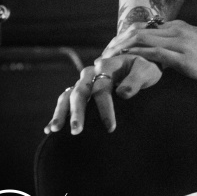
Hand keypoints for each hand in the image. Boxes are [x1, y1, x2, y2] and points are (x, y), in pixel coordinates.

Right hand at [44, 53, 161, 134]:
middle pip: (80, 91)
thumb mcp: (146, 71)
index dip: (105, 108)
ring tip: (55, 130)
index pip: (102, 88)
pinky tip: (50, 131)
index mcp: (107, 66)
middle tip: (77, 131)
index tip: (110, 127)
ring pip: (68, 95)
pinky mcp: (82, 90)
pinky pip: (65, 100)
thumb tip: (122, 93)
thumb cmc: (145, 69)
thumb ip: (136, 80)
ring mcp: (84, 82)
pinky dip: (58, 113)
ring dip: (62, 112)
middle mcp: (92, 73)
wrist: (140, 64)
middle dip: (77, 112)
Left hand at [106, 19, 196, 84]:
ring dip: (122, 50)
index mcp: (179, 26)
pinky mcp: (184, 60)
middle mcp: (177, 31)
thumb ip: (180, 40)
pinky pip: (156, 56)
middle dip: (118, 42)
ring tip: (108, 59)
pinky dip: (138, 58)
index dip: (125, 36)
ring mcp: (180, 44)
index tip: (112, 46)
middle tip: (103, 53)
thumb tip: (165, 46)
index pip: (145, 28)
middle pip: (139, 33)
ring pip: (143, 42)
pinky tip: (126, 64)